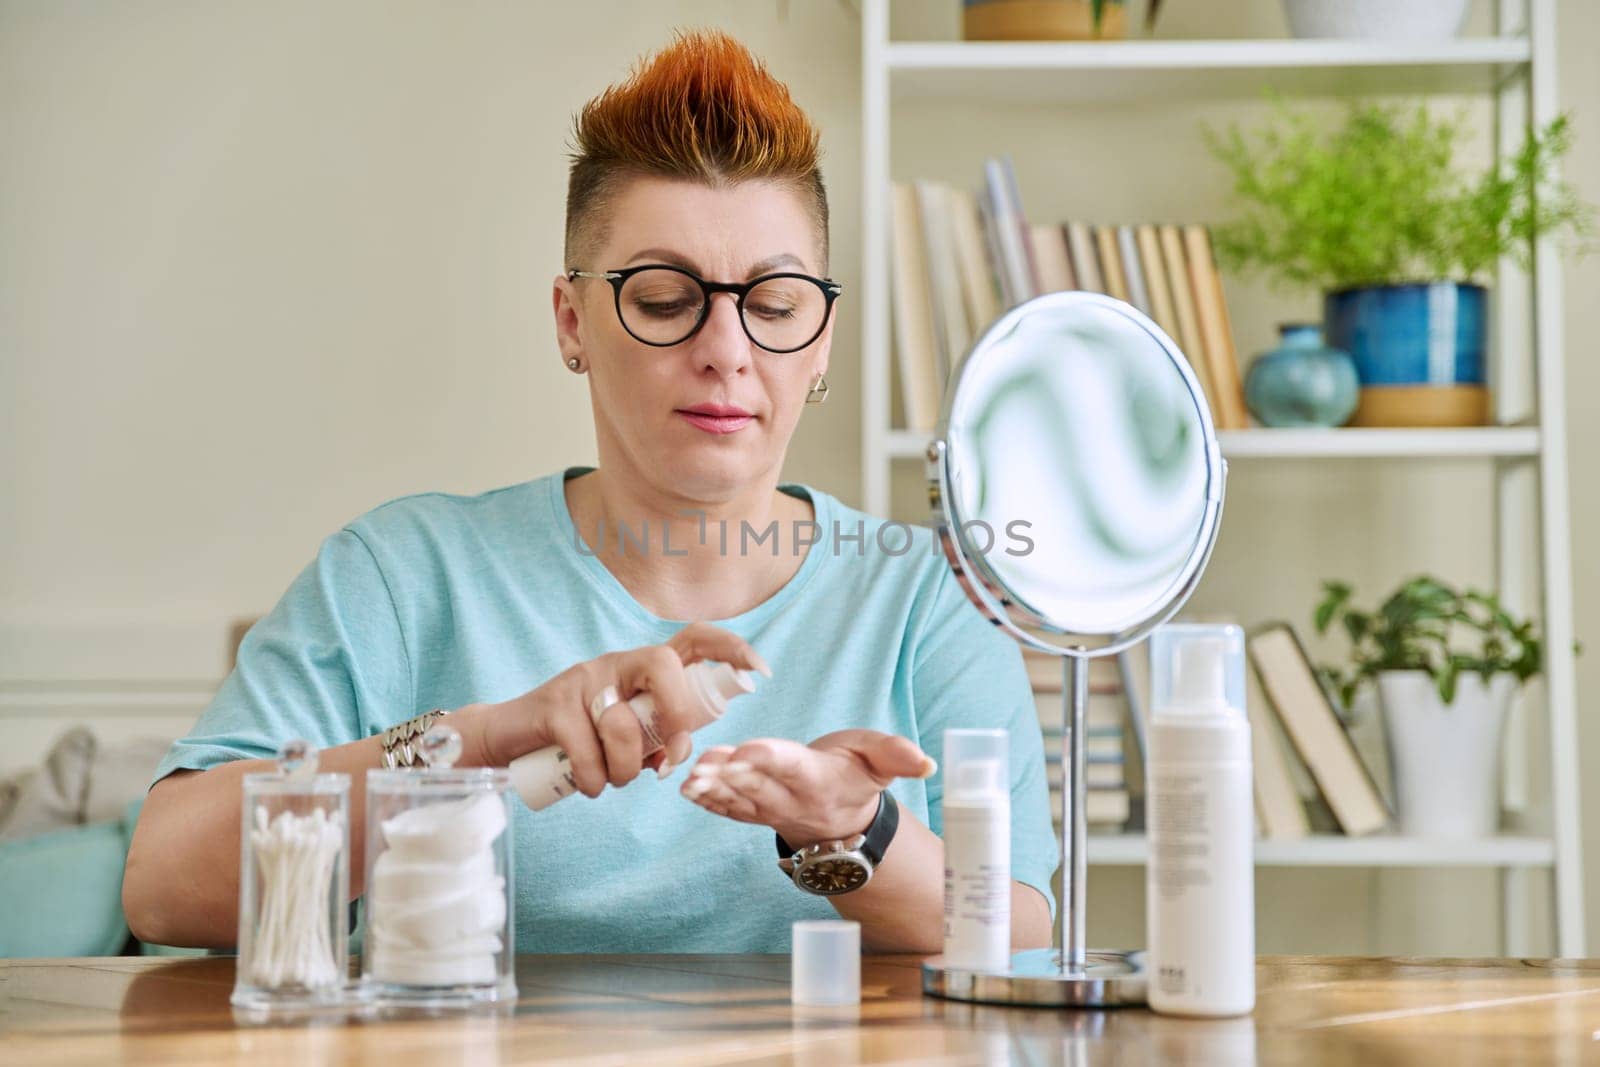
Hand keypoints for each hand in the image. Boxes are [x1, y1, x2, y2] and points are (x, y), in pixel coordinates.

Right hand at [452, 622, 770, 796]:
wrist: (508, 739)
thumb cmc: (579, 740)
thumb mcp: (624, 735)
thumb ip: (656, 740)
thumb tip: (675, 760)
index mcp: (641, 669)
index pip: (691, 638)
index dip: (728, 646)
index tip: (759, 669)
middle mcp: (615, 663)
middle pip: (662, 666)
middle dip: (674, 718)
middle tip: (665, 760)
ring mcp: (583, 679)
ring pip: (624, 724)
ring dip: (626, 770)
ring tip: (613, 780)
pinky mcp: (554, 705)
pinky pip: (589, 752)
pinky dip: (596, 781)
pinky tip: (591, 786)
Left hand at [680, 729, 935, 845]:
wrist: (844, 821)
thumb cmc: (856, 777)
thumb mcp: (881, 760)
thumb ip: (898, 756)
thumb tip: (927, 762)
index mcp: (819, 778)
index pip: (794, 767)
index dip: (772, 758)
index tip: (750, 750)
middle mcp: (792, 798)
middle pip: (759, 786)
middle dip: (732, 776)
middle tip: (705, 764)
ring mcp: (770, 811)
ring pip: (739, 801)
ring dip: (713, 790)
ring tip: (689, 779)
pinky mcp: (754, 815)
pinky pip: (729, 811)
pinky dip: (708, 803)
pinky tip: (687, 791)